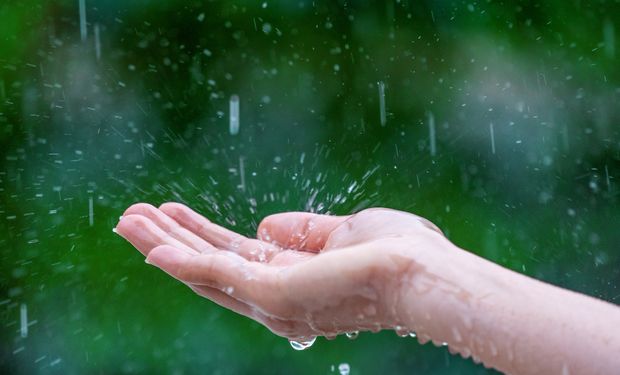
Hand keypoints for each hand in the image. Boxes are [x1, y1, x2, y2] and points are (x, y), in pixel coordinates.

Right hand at [115, 203, 451, 341]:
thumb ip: (301, 231)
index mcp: (292, 279)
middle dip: (169, 241)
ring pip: (203, 271)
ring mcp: (272, 299)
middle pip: (208, 267)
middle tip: (131, 217)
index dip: (200, 234)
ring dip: (163, 245)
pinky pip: (215, 276)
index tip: (172, 212)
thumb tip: (264, 224)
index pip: (234, 256)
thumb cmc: (396, 252)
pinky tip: (152, 246)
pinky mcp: (272, 294)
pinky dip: (180, 261)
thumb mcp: (341, 231)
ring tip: (127, 220)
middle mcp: (275, 297)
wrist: (423, 271)